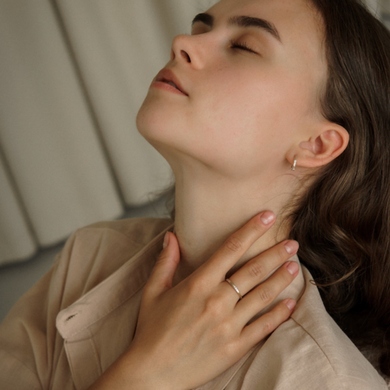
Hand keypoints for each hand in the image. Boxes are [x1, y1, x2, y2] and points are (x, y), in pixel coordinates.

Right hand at [89, 212, 298, 389]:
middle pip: (254, 270)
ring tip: (294, 266)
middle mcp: (217, 301)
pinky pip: (263, 327)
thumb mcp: (153, 291)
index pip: (230, 248)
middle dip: (276, 253)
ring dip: (281, 279)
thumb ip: (165, 261)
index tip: (268, 216)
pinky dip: (279, 314)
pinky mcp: (235, 347)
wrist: (152, 373)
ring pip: (263, 296)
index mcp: (198, 284)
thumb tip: (171, 235)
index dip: (252, 229)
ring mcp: (228, 325)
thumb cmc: (151, 331)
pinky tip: (291, 303)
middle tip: (292, 243)